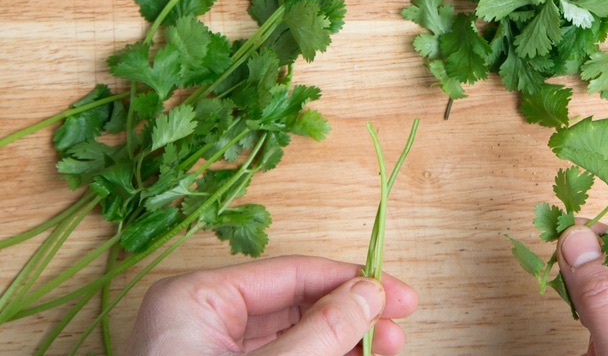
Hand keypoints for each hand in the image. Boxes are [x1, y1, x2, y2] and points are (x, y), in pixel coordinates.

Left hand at [128, 254, 417, 355]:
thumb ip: (320, 332)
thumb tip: (369, 292)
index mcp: (197, 299)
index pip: (291, 273)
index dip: (350, 281)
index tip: (397, 294)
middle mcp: (201, 320)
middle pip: (295, 304)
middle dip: (350, 316)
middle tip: (397, 329)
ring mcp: (208, 354)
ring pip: (292, 336)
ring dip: (340, 342)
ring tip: (384, 348)